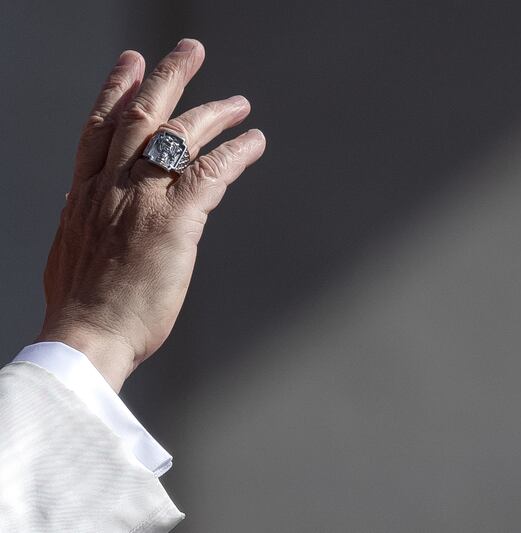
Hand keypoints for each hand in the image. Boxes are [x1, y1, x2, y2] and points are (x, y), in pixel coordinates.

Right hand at [36, 39, 266, 391]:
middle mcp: (110, 185)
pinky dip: (237, 153)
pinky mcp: (174, 220)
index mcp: (84, 193)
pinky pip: (213, 172)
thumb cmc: (82, 307)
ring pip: (179, 135)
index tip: (131, 65)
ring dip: (212, 110)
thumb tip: (86, 213)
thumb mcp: (72, 251)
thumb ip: (85, 222)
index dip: (117, 91)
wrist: (86, 336)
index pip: (99, 128)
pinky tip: (255, 141)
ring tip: (239, 100)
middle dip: (167, 77)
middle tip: (190, 51)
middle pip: (140, 115)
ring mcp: (141, 199)